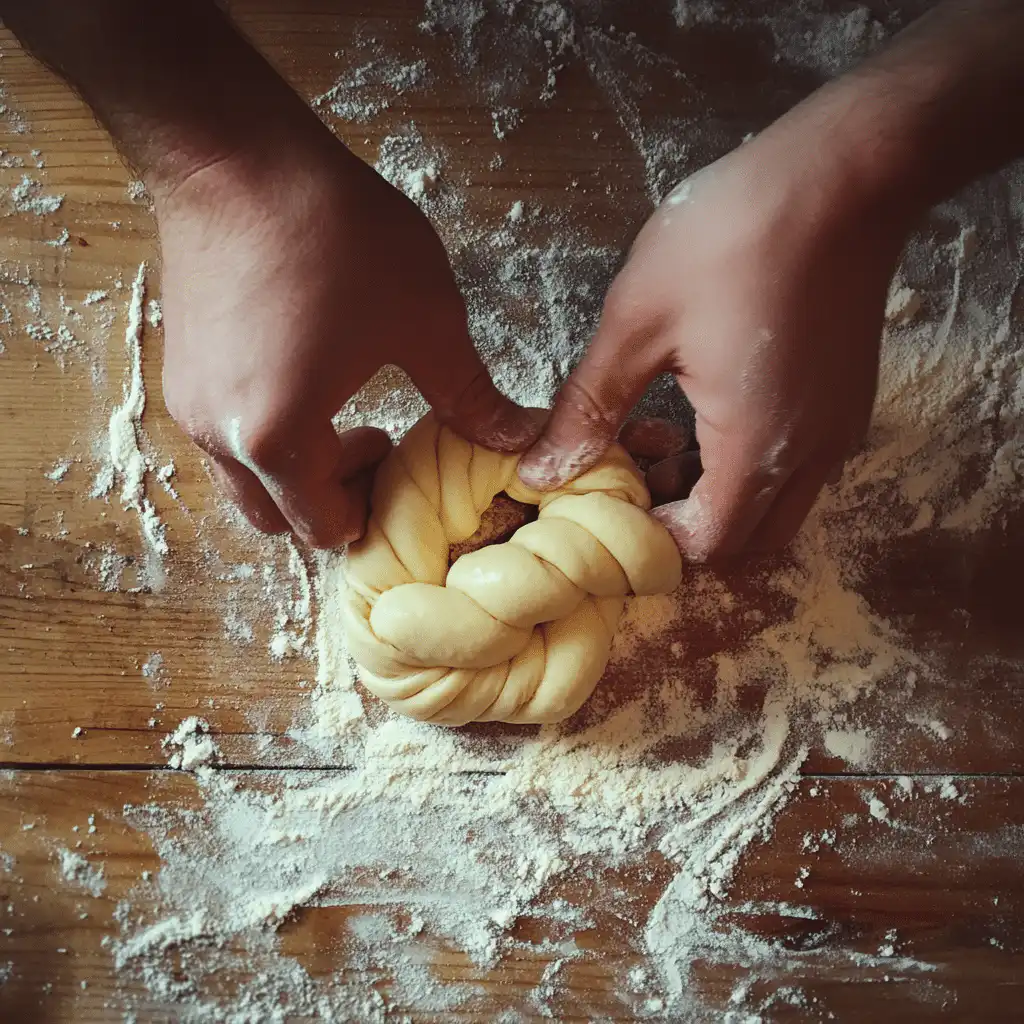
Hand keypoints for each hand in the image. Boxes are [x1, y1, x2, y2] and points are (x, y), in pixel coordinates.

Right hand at [157, 138, 536, 547]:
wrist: (236, 155)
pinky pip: (227, 437)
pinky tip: (307, 380)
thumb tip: (519, 438)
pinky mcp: (181, 370)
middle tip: (376, 448)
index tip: (401, 462)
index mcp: (278, 438)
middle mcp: (221, 436)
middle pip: (277, 518)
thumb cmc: (333, 235)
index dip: (372, 512)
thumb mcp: (426, 320)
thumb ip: (470, 395)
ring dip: (299, 471)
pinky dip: (268, 438)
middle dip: (332, 501)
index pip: (323, 527)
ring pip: (247, 480)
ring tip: (344, 414)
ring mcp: (190, 404)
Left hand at [518, 113, 910, 559]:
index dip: (652, 536)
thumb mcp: (637, 323)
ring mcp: (837, 429)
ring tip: (662, 429)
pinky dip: (747, 461)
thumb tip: (542, 470)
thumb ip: (589, 408)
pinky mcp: (845, 400)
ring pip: (772, 504)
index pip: (707, 545)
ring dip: (715, 492)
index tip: (612, 494)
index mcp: (756, 448)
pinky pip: (794, 464)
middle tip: (636, 467)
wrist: (843, 172)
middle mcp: (809, 455)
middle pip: (746, 540)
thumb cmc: (735, 237)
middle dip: (685, 521)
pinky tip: (705, 404)